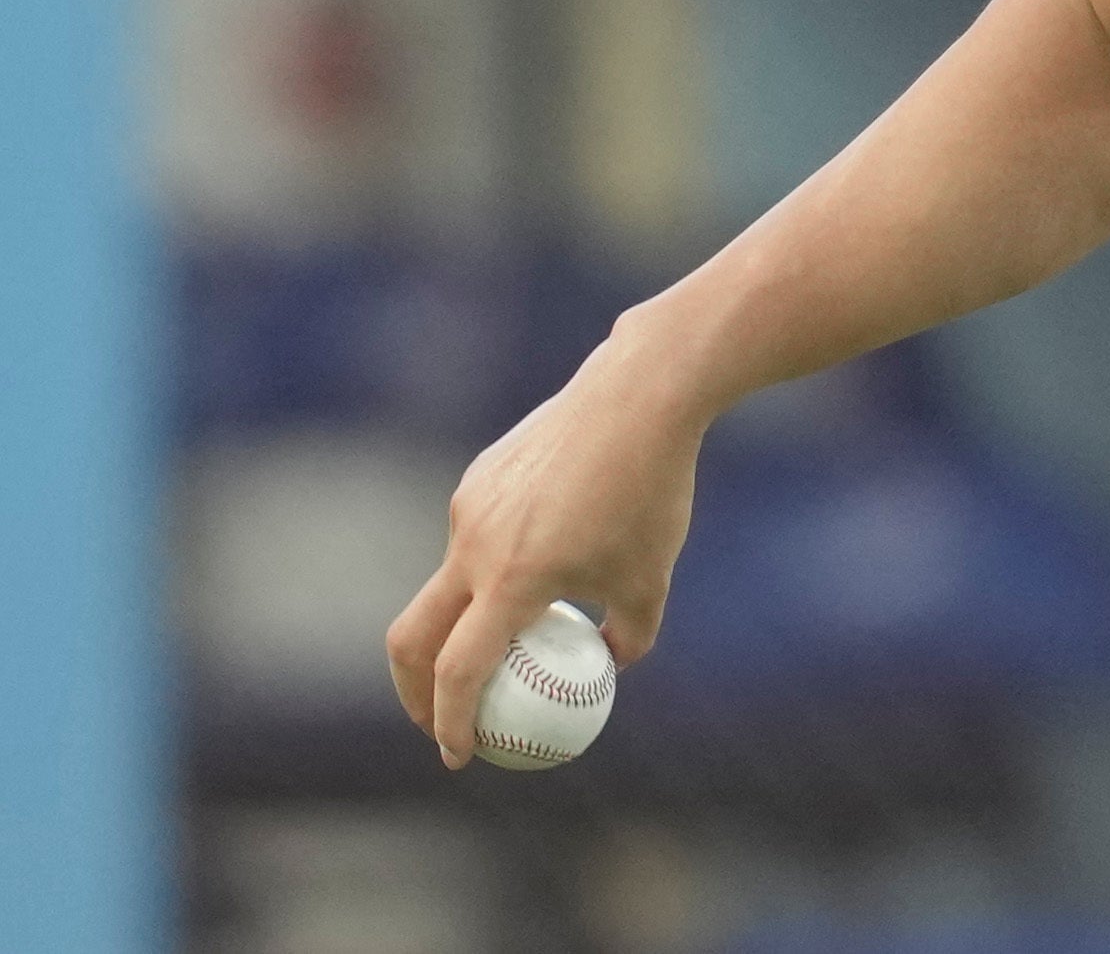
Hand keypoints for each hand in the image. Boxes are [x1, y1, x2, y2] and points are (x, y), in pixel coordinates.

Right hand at [386, 328, 704, 767]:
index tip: (459, 755)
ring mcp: (469, 507)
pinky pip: (474, 537)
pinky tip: (544, 552)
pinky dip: (490, 568)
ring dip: (465, 620)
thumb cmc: (652, 492)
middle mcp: (474, 546)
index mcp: (512, 581)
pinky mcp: (478, 477)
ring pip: (450, 581)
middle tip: (438, 720)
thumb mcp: (653, 576)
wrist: (638, 397)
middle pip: (412, 636)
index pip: (459, 671)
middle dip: (415, 690)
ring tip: (515, 632)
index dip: (451, 722)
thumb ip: (631, 634)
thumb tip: (610, 665)